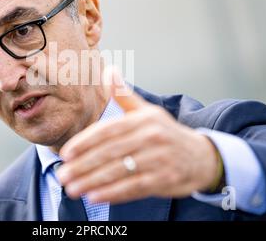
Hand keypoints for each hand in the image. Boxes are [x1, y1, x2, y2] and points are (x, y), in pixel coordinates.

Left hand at [57, 68, 219, 203]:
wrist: (202, 156)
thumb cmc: (166, 133)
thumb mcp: (147, 112)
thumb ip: (123, 95)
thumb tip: (107, 69)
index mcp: (143, 119)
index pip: (108, 130)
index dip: (85, 142)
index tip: (66, 154)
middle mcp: (152, 137)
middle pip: (110, 152)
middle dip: (83, 165)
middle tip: (62, 176)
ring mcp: (160, 159)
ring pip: (120, 171)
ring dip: (93, 181)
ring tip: (72, 189)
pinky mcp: (165, 179)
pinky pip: (134, 187)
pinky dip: (113, 193)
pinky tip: (94, 196)